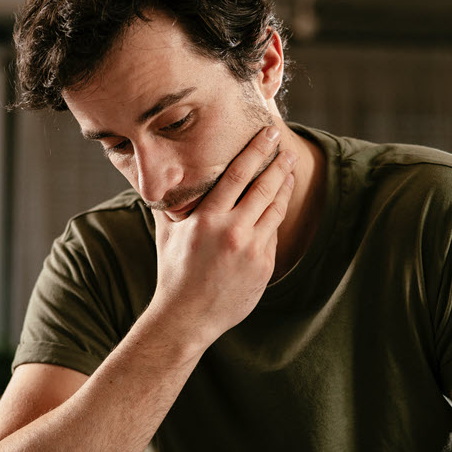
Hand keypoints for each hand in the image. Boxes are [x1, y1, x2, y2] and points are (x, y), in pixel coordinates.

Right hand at [150, 125, 294, 346]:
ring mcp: (252, 250)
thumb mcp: (168, 235)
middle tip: (288, 149)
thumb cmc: (174, 274)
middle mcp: (232, 231)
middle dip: (279, 165)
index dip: (256, 151)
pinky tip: (277, 207)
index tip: (269, 134)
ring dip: (284, 188)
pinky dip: (275, 219)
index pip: (237, 175)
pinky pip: (273, 236)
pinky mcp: (264, 266)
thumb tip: (162, 180)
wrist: (187, 318)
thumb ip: (170, 206)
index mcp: (207, 219)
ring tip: (290, 173)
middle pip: (264, 188)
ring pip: (275, 210)